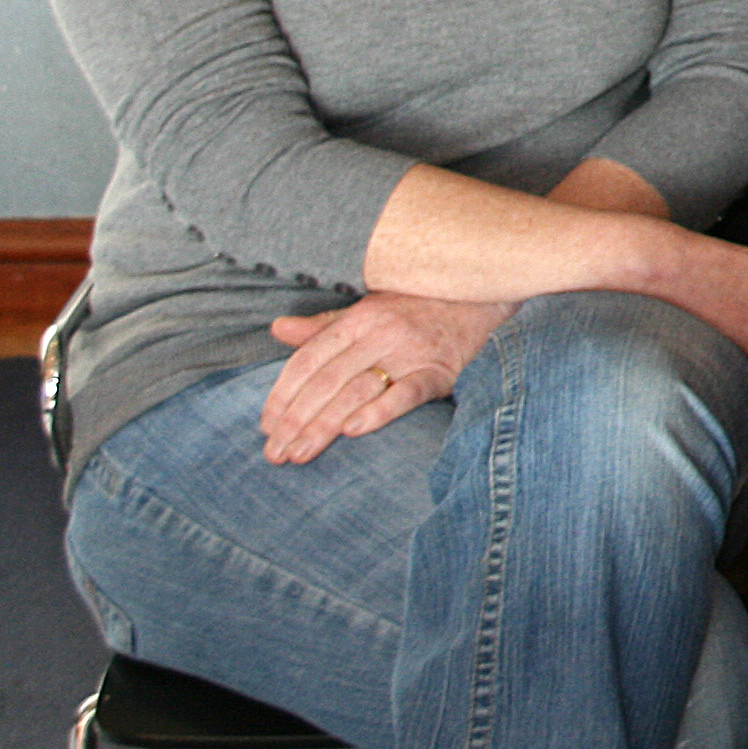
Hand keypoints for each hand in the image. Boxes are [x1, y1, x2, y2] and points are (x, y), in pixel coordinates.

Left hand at [260, 293, 511, 463]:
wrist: (481, 295)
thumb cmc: (419, 306)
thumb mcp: (370, 309)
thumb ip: (323, 326)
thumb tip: (277, 329)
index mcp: (360, 318)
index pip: (309, 360)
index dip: (283, 394)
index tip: (265, 426)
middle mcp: (381, 332)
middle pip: (327, 381)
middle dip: (296, 420)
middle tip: (274, 454)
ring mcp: (411, 351)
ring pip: (357, 391)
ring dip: (323, 425)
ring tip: (300, 454)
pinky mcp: (440, 369)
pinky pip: (406, 392)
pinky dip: (379, 411)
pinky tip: (353, 431)